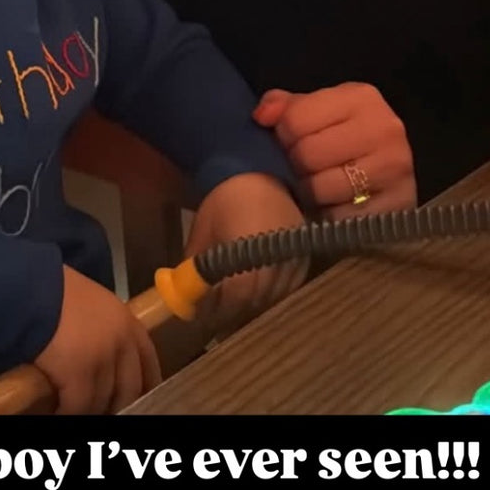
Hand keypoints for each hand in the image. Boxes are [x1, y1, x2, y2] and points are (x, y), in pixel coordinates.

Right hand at [33, 266, 160, 413]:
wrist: (33, 290)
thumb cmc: (57, 290)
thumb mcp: (92, 302)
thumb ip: (105, 326)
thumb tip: (102, 352)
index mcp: (128, 323)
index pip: (149, 362)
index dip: (147, 383)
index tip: (143, 397)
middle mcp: (122, 343)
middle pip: (130, 388)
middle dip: (119, 403)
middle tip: (106, 409)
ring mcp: (102, 361)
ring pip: (104, 400)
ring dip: (92, 409)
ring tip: (80, 411)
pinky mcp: (79, 376)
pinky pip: (78, 406)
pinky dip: (69, 412)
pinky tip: (59, 412)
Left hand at [185, 173, 305, 322]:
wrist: (257, 175)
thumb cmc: (224, 202)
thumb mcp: (202, 235)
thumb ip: (195, 270)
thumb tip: (185, 299)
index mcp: (247, 255)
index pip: (234, 299)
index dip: (216, 310)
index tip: (202, 313)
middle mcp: (275, 263)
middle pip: (255, 305)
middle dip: (233, 312)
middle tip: (215, 313)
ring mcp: (294, 263)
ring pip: (274, 301)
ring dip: (253, 307)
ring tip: (234, 305)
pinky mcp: (304, 261)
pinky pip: (288, 290)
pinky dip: (271, 296)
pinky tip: (256, 292)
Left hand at [254, 83, 416, 217]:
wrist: (388, 183)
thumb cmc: (343, 142)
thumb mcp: (317, 114)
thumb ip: (285, 108)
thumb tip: (261, 116)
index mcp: (362, 98)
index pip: (295, 118)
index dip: (284, 134)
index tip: (292, 142)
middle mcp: (384, 129)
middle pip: (307, 153)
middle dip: (298, 165)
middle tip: (306, 169)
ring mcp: (394, 170)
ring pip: (320, 188)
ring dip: (311, 193)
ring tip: (321, 187)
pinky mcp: (395, 207)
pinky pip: (338, 217)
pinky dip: (330, 216)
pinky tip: (337, 206)